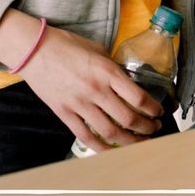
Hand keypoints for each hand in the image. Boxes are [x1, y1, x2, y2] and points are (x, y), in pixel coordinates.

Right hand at [16, 25, 162, 152]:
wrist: (34, 50)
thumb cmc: (67, 45)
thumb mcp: (99, 50)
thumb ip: (113, 68)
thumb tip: (128, 80)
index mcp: (107, 72)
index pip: (138, 97)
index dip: (153, 109)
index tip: (159, 111)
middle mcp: (96, 90)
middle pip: (128, 118)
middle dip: (146, 127)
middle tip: (154, 128)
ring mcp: (79, 104)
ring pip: (109, 131)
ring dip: (129, 140)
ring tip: (139, 141)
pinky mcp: (64, 113)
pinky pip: (85, 136)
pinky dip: (101, 147)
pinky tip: (112, 150)